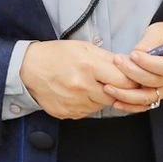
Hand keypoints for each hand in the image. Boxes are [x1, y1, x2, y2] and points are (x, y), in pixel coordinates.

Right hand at [20, 39, 141, 119]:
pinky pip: (88, 111)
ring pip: (102, 105)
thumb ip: (109, 59)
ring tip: (93, 84)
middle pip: (115, 95)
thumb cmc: (57, 55)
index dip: (132, 80)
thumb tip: (130, 67)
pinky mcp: (67, 112)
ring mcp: (74, 102)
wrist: (28, 68)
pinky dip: (89, 103)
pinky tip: (81, 92)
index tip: (134, 78)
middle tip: (113, 82)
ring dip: (103, 97)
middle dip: (119, 90)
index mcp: (89, 67)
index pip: (124, 81)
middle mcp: (82, 87)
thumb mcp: (85, 48)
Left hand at [103, 23, 162, 113]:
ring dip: (127, 94)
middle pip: (154, 82)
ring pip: (147, 97)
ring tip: (108, 86)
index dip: (148, 63)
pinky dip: (130, 106)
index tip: (133, 54)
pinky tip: (116, 102)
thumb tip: (137, 53)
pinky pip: (144, 105)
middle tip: (117, 61)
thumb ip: (150, 41)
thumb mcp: (161, 31)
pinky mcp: (157, 95)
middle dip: (132, 73)